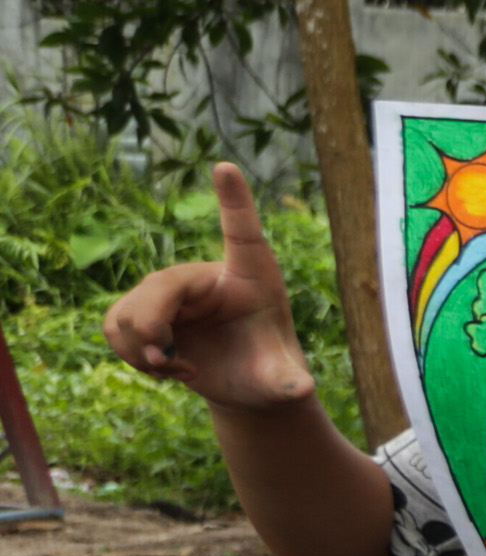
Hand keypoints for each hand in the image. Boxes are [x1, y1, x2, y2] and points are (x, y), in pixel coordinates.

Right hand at [101, 164, 315, 413]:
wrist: (245, 381)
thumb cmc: (271, 371)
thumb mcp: (282, 380)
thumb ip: (289, 383)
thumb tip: (301, 389)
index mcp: (250, 277)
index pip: (241, 230)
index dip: (233, 199)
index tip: (226, 166)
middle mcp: (204, 277)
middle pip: (159, 287)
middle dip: (151, 328)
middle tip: (166, 361)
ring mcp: (169, 292)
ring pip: (127, 312)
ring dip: (141, 351)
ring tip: (177, 369)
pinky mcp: (143, 311)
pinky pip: (114, 326)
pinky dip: (130, 355)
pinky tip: (162, 368)